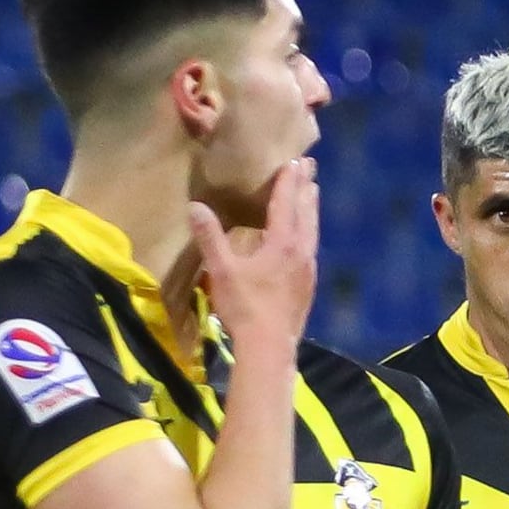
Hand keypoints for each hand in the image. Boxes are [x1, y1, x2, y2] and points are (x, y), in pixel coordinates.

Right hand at [187, 157, 319, 350]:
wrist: (269, 348)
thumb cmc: (245, 306)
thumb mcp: (222, 270)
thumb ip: (210, 237)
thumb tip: (196, 206)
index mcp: (282, 242)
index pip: (286, 202)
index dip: (288, 180)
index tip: (294, 160)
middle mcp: (301, 251)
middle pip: (306, 212)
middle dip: (306, 187)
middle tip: (310, 167)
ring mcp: (308, 269)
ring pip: (313, 230)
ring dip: (311, 209)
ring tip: (312, 194)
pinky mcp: (308, 286)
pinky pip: (311, 248)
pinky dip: (309, 233)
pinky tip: (305, 240)